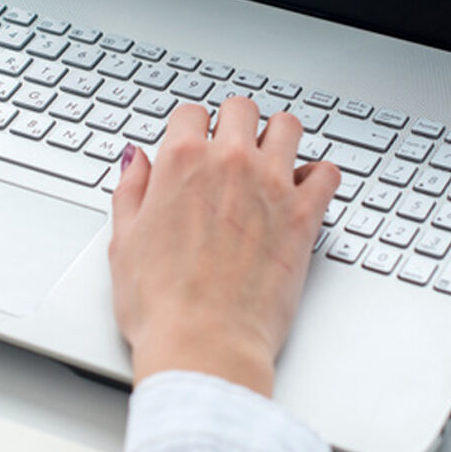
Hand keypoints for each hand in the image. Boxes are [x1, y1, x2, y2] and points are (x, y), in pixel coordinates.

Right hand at [109, 97, 340, 395]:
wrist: (204, 343)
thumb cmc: (161, 305)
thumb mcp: (123, 242)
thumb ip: (131, 191)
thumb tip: (135, 161)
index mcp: (181, 162)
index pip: (190, 113)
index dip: (189, 130)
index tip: (192, 145)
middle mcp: (230, 163)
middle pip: (241, 108)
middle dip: (234, 123)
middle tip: (230, 149)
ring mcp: (273, 186)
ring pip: (288, 126)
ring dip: (278, 138)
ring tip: (270, 160)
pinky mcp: (305, 216)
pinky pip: (327, 173)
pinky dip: (318, 177)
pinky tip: (304, 190)